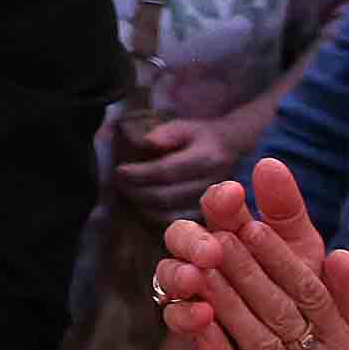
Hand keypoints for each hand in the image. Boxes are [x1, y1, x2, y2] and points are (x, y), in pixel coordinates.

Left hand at [114, 111, 266, 222]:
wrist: (230, 149)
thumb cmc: (200, 136)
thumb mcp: (184, 126)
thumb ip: (165, 134)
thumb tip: (146, 142)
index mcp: (206, 158)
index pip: (167, 171)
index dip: (140, 173)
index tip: (119, 170)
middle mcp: (212, 183)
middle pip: (167, 196)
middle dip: (137, 192)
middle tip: (118, 184)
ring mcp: (213, 203)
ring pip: (171, 213)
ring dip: (143, 207)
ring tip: (127, 194)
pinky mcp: (210, 215)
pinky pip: (179, 223)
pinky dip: (157, 218)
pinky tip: (143, 207)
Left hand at [153, 159, 348, 349]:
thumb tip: (344, 254)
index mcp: (348, 349)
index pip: (312, 295)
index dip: (281, 259)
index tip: (253, 226)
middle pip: (281, 313)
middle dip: (246, 271)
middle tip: (215, 234)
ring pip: (256, 342)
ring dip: (225, 302)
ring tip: (199, 265)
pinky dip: (213, 347)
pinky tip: (193, 318)